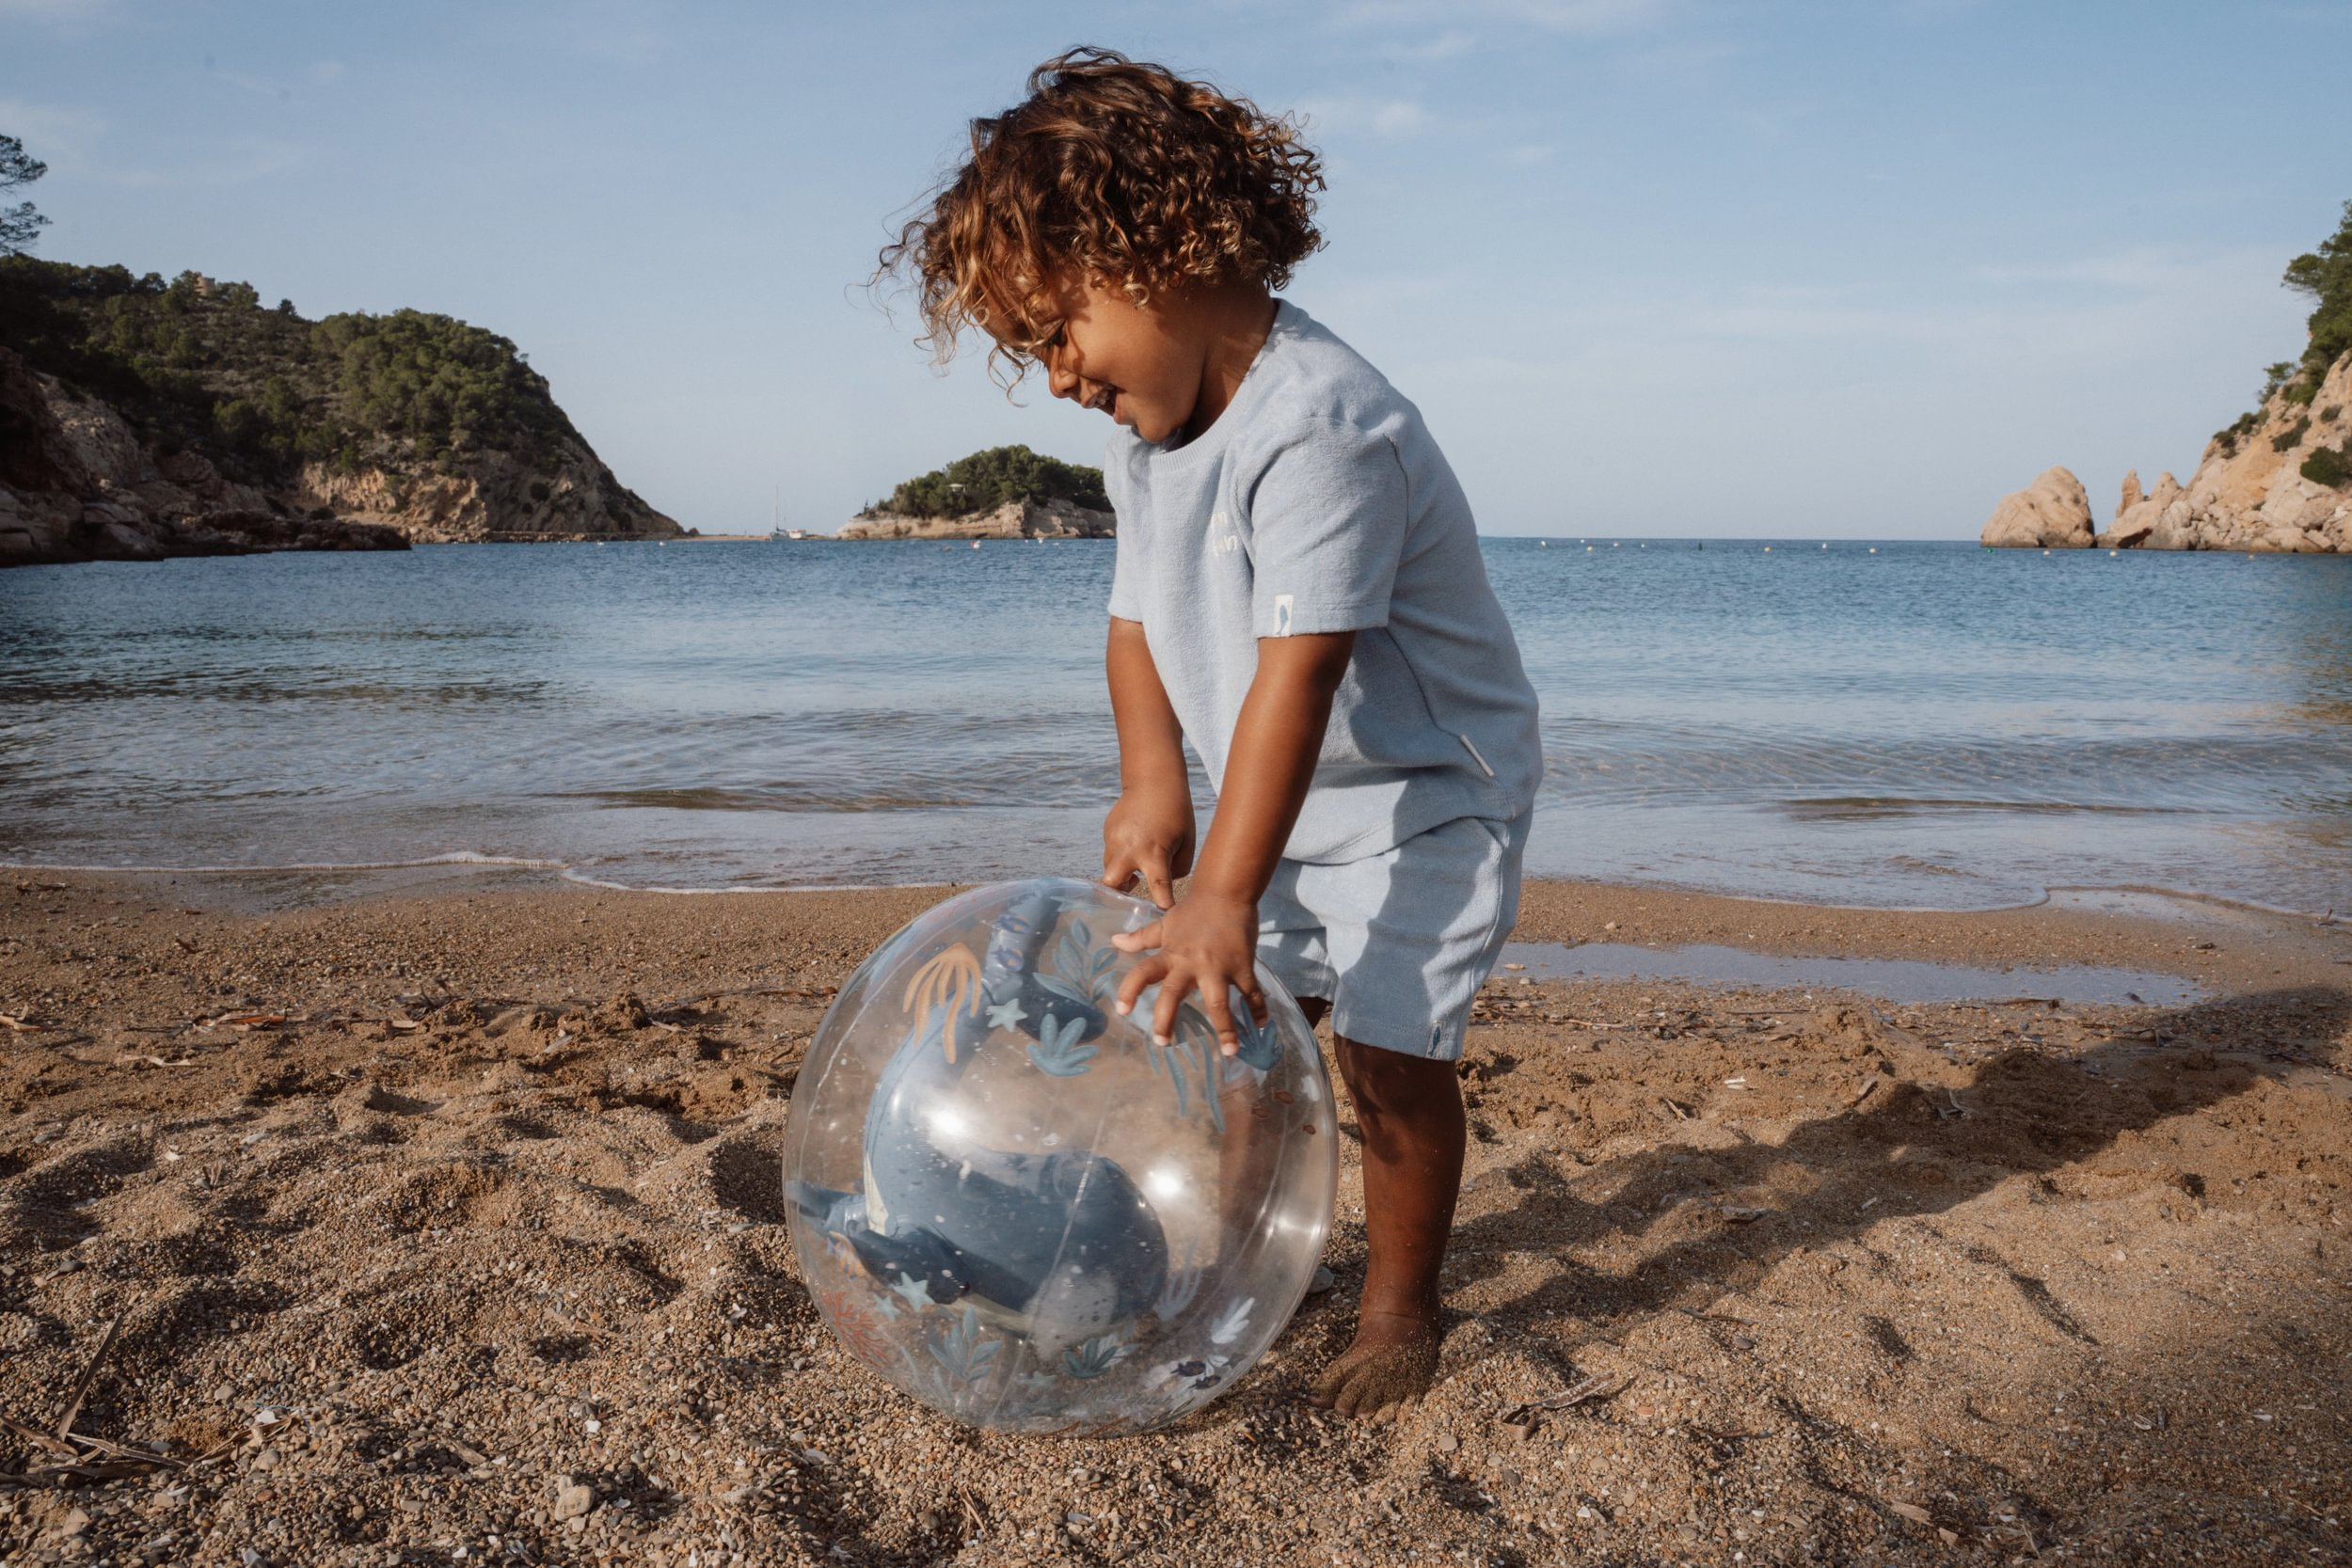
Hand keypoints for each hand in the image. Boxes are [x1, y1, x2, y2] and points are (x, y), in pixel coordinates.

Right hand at [1101, 784, 1194, 908]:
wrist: (1153, 779)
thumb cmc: (1177, 812)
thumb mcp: (1186, 842)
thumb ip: (1175, 868)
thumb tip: (1161, 883)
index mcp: (1153, 853)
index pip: (1157, 887)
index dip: (1162, 904)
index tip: (1165, 917)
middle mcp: (1129, 848)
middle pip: (1111, 884)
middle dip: (1117, 895)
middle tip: (1129, 897)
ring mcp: (1114, 839)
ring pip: (1110, 867)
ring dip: (1121, 873)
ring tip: (1137, 868)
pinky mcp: (1108, 830)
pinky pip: (1112, 851)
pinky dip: (1121, 855)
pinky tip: (1136, 842)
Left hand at [1110, 887, 1267, 1052]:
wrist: (1226, 892)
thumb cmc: (1193, 910)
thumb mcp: (1164, 924)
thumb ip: (1141, 938)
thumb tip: (1115, 942)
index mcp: (1170, 954)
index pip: (1143, 972)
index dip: (1130, 990)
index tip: (1122, 1011)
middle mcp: (1191, 964)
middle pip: (1174, 994)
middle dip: (1167, 1019)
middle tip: (1162, 1042)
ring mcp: (1219, 968)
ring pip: (1219, 1003)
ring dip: (1226, 1028)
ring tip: (1229, 1052)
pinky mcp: (1242, 967)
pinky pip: (1251, 993)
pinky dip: (1258, 1009)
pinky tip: (1260, 1027)